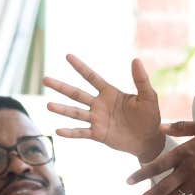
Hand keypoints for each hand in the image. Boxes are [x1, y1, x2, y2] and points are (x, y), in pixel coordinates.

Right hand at [44, 55, 163, 160]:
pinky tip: (58, 131)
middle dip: (61, 87)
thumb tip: (136, 59)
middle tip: (45, 79)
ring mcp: (97, 119)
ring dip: (62, 109)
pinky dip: (70, 132)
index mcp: (110, 93)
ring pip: (75, 113)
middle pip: (77, 94)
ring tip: (48, 105)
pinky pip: (81, 132)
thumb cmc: (150, 115)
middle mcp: (99, 104)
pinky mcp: (98, 134)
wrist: (149, 139)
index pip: (92, 77)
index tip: (67, 56)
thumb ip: (141, 79)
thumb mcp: (148, 96)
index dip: (80, 67)